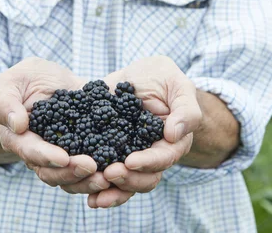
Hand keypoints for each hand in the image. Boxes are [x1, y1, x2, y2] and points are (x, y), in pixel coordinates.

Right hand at [0, 57, 104, 189]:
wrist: (47, 78)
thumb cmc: (24, 79)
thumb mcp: (12, 81)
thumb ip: (6, 102)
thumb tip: (17, 125)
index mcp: (20, 139)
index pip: (32, 152)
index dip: (46, 157)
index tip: (63, 158)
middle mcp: (40, 153)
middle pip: (53, 173)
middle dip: (72, 173)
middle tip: (92, 167)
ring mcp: (62, 153)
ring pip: (72, 178)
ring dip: (89, 181)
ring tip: (108, 176)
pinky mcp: (83, 147)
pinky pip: (91, 166)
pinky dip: (103, 171)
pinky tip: (118, 169)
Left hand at [86, 55, 201, 207]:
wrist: (138, 74)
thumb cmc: (163, 78)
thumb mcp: (178, 85)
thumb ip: (185, 109)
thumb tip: (173, 134)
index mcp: (171, 143)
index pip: (162, 159)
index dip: (148, 163)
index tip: (131, 161)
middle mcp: (150, 155)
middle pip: (143, 179)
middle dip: (127, 180)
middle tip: (109, 173)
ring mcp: (128, 154)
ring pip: (124, 183)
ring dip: (110, 191)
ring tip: (95, 193)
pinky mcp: (107, 149)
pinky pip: (102, 173)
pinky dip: (94, 185)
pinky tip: (87, 196)